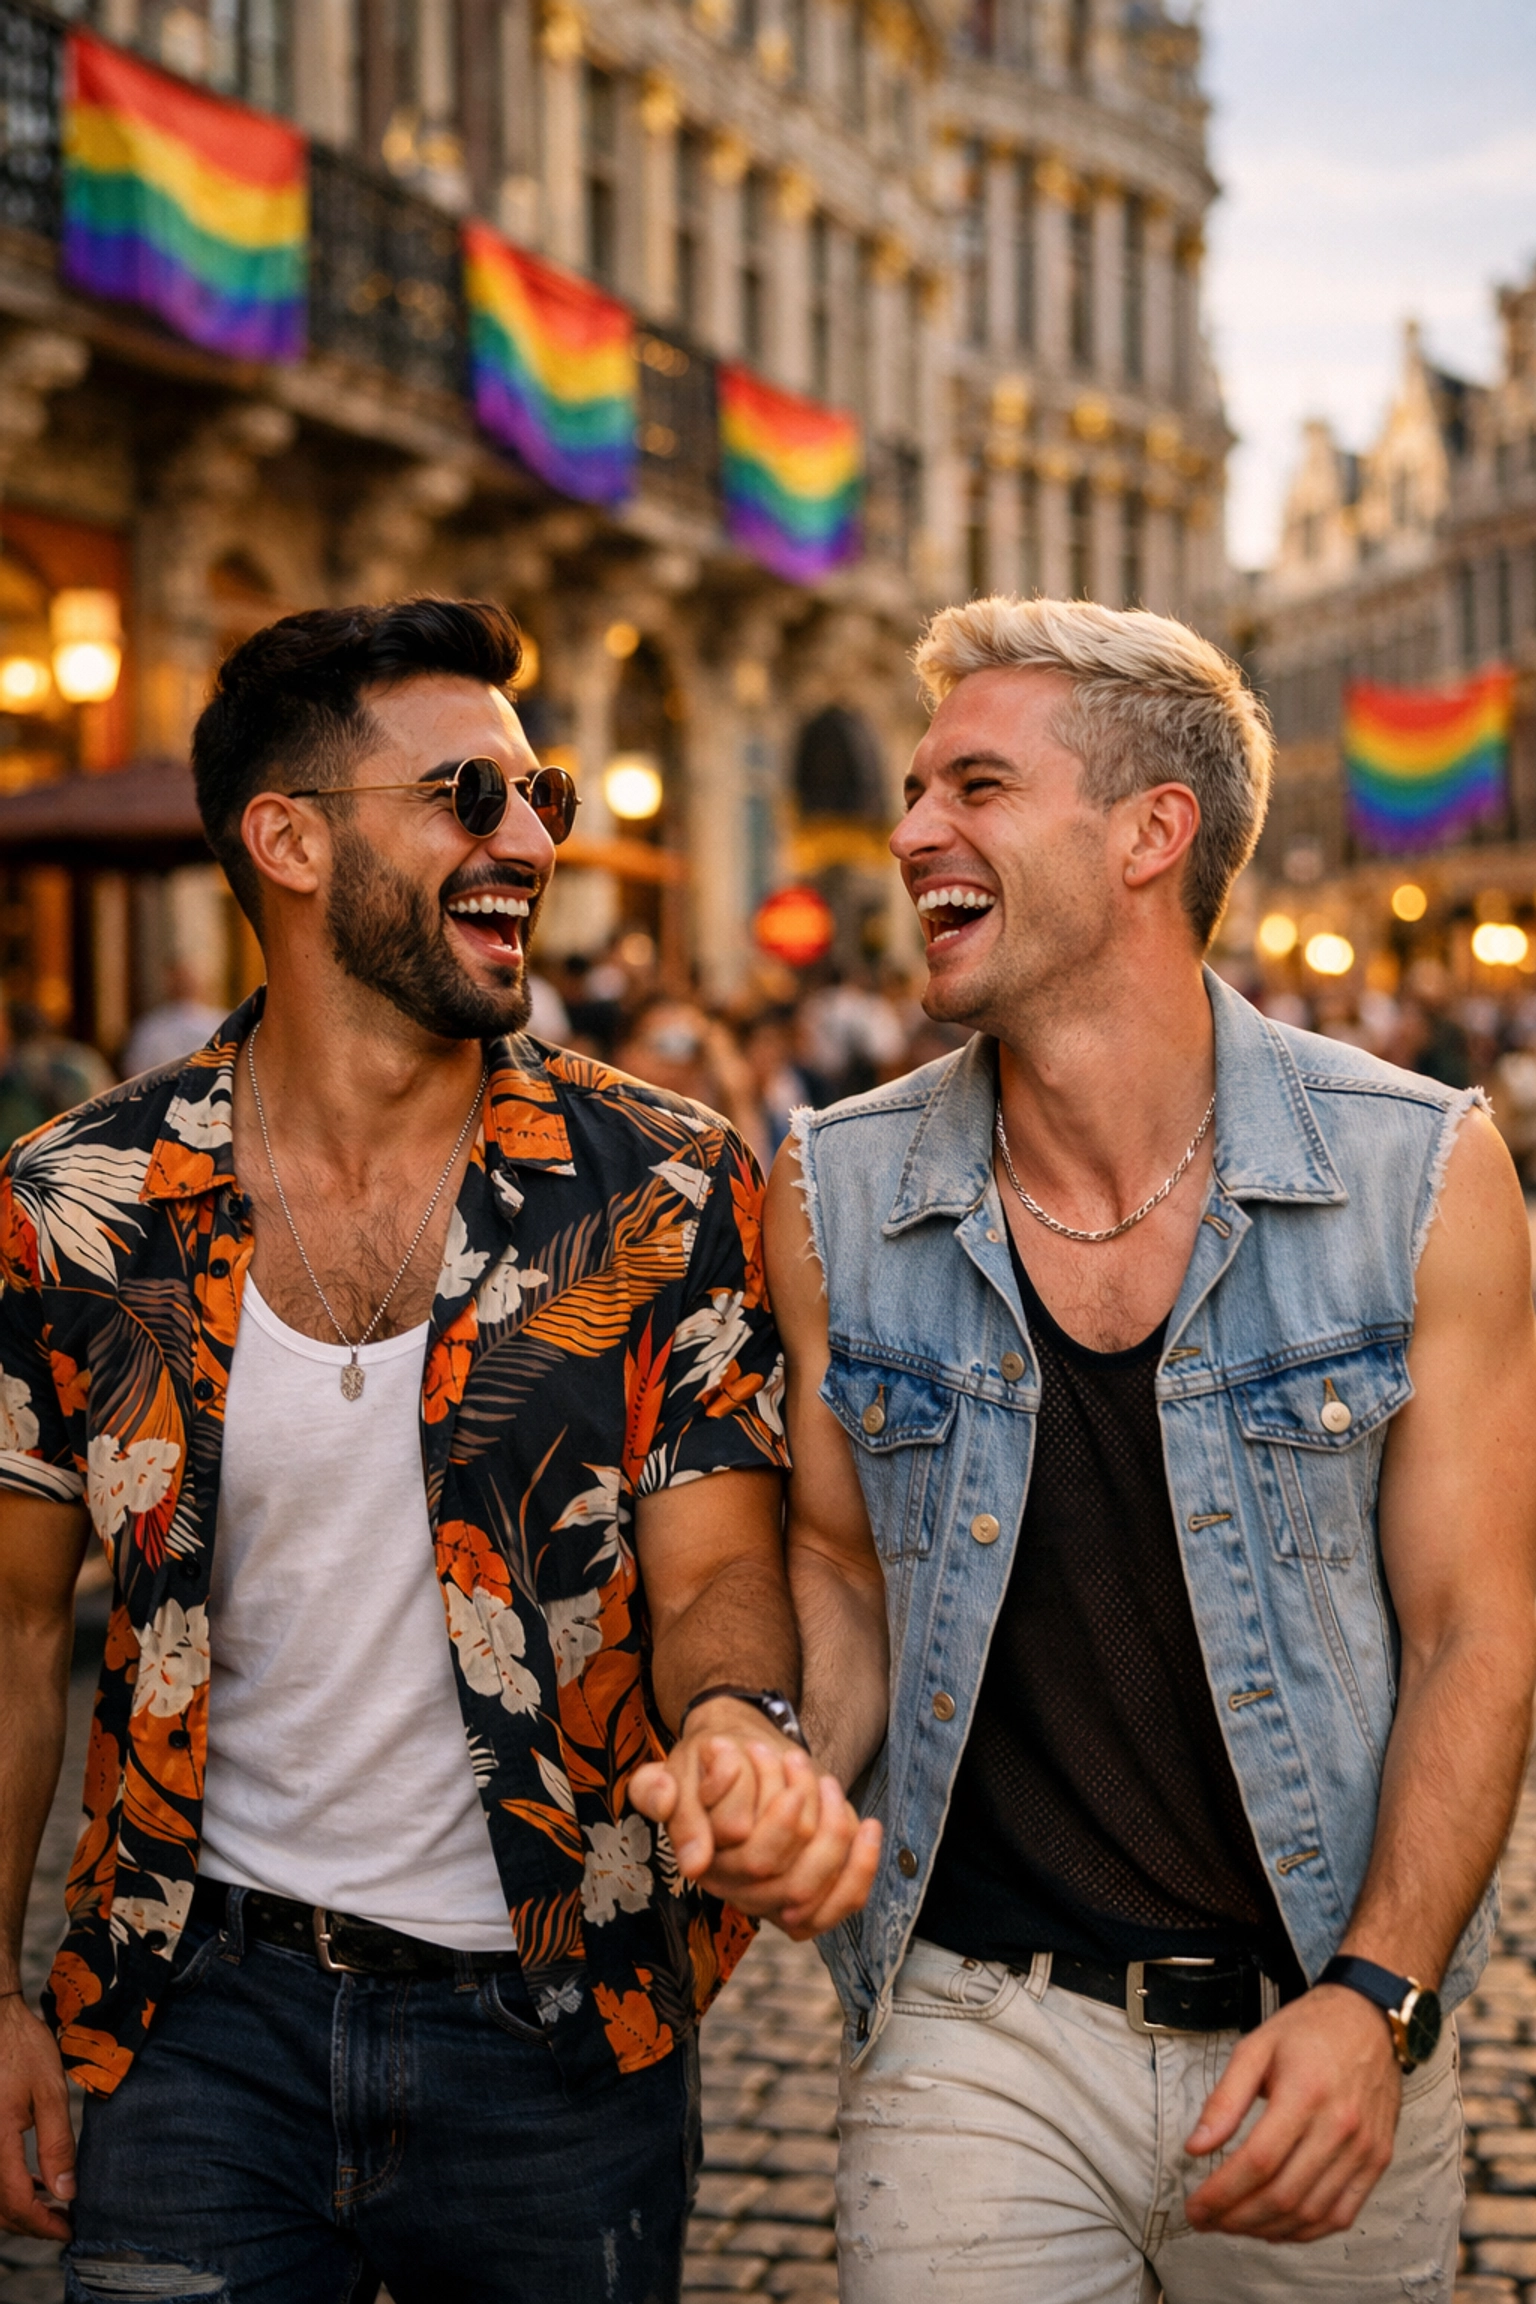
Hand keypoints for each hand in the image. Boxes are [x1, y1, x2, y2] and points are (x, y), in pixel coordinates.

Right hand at [0, 1992, 74, 2240]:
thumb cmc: (22, 2050)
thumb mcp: (50, 2094)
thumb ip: (57, 2145)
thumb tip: (67, 2192)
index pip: (15, 2205)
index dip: (43, 2225)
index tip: (68, 2230)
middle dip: (30, 2223)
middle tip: (63, 2222)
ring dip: (17, 2208)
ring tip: (52, 2204)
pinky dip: (6, 2187)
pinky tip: (32, 2181)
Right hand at [630, 1701, 881, 1936]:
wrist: (741, 1757)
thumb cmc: (709, 1762)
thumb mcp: (675, 1766)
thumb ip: (656, 1794)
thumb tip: (693, 1856)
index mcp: (708, 1866)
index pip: (751, 1862)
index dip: (776, 1820)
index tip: (763, 1757)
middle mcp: (741, 1892)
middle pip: (790, 1885)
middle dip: (804, 1816)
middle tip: (794, 1759)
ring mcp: (778, 1898)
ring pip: (817, 1893)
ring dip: (834, 1832)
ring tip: (824, 1781)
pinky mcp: (814, 1893)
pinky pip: (843, 1901)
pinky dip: (862, 1867)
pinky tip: (869, 1827)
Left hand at [1183, 1985, 1401, 2243]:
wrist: (1369, 2019)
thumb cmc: (1309, 2031)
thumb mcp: (1255, 2048)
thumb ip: (1224, 2099)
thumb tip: (1196, 2147)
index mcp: (1305, 2093)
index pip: (1258, 2162)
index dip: (1222, 2193)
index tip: (1194, 2206)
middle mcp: (1340, 2126)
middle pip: (1283, 2195)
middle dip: (1237, 2218)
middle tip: (1207, 2220)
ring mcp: (1364, 2149)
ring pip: (1311, 2213)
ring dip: (1267, 2229)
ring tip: (1234, 2225)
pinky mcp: (1379, 2161)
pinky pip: (1342, 2215)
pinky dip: (1306, 2231)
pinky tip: (1277, 2226)